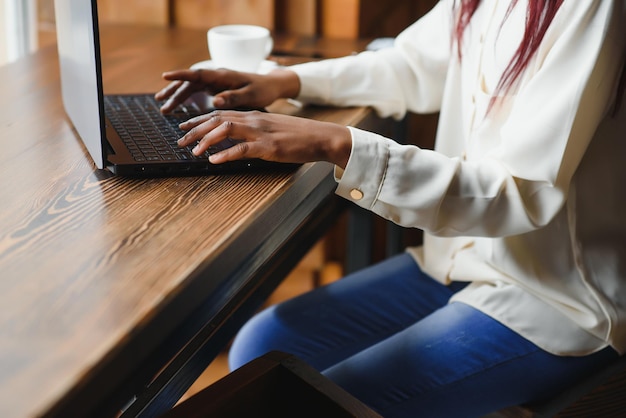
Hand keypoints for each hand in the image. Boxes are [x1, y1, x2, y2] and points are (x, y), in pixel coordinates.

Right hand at [155, 68, 299, 113]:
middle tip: (163, 106)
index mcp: (223, 76)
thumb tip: (215, 101)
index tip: (165, 76)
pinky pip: (196, 92)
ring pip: (191, 87)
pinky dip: (185, 98)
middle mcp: (216, 76)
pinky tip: (175, 106)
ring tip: (163, 108)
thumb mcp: (251, 95)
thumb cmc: (262, 90)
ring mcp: (214, 82)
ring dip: (177, 96)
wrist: (270, 85)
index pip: (198, 73)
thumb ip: (233, 97)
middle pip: (190, 82)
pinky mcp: (215, 88)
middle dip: (175, 93)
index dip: (181, 75)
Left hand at [177, 110, 352, 168]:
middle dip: (196, 130)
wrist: (321, 136)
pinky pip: (242, 149)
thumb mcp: (273, 129)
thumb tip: (239, 139)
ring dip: (206, 140)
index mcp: (254, 115)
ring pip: (226, 131)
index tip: (185, 127)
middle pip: (217, 120)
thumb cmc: (299, 136)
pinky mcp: (269, 147)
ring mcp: (261, 132)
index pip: (221, 114)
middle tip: (180, 140)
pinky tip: (214, 160)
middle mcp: (254, 120)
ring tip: (193, 150)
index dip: (200, 120)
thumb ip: (255, 131)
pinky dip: (226, 154)